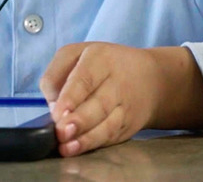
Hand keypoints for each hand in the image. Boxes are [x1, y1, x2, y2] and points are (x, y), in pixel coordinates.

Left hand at [39, 43, 164, 156]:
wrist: (151, 78)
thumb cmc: (103, 65)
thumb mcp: (78, 54)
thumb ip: (57, 75)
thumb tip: (51, 106)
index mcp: (100, 58)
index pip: (85, 78)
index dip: (71, 97)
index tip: (58, 113)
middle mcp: (117, 81)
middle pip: (99, 104)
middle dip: (80, 120)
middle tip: (62, 132)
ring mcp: (125, 105)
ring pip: (107, 124)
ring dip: (86, 137)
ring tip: (67, 146)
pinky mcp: (128, 124)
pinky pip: (110, 136)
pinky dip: (93, 143)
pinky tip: (77, 149)